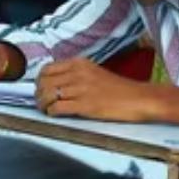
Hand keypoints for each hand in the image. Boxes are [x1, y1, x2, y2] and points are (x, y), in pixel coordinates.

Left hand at [36, 58, 157, 121]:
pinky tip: (55, 115)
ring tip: (48, 110)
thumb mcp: (93, 73)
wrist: (140, 99)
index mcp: (78, 64)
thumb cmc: (118, 89)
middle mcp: (77, 74)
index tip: (42, 89)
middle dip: (39, 95)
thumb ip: (73, 75)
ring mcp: (80, 89)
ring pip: (47, 95)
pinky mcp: (85, 105)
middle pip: (43, 83)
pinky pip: (57, 108)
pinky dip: (52, 113)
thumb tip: (52, 84)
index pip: (46, 70)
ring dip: (43, 105)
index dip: (40, 81)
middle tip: (43, 103)